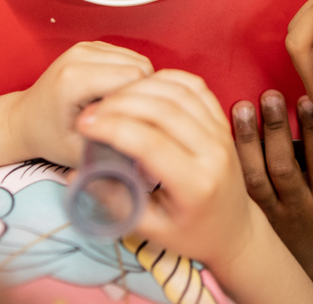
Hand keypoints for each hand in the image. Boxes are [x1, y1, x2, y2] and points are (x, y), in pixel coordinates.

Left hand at [10, 41, 152, 167]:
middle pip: (140, 65)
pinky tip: (115, 96)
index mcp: (74, 79)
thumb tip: (147, 138)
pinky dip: (130, 77)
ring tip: (120, 108)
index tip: (130, 123)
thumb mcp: (81, 153)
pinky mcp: (92, 45)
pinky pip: (128, 57)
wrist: (24, 120)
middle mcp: (79, 55)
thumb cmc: (50, 138)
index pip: (134, 78)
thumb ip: (113, 143)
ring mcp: (85, 46)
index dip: (140, 102)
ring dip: (137, 85)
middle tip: (127, 117)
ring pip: (137, 59)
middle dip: (141, 93)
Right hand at [75, 70, 257, 272]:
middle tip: (91, 111)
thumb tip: (78, 175)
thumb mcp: (150, 230)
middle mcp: (214, 153)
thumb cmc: (189, 233)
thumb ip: (115, 201)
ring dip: (139, 88)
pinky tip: (141, 87)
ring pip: (178, 92)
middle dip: (120, 104)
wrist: (234, 229)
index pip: (150, 143)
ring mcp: (222, 133)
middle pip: (164, 110)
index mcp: (196, 185)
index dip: (112, 128)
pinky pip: (194, 87)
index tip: (83, 124)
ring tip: (110, 99)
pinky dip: (164, 80)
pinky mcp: (222, 121)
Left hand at [232, 91, 312, 289]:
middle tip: (270, 96)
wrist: (310, 270)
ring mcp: (270, 216)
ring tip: (241, 108)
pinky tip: (220, 133)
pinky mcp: (249, 218)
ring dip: (247, 140)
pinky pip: (237, 188)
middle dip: (276, 129)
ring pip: (255, 177)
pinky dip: (229, 160)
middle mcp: (297, 209)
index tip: (306, 100)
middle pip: (283, 167)